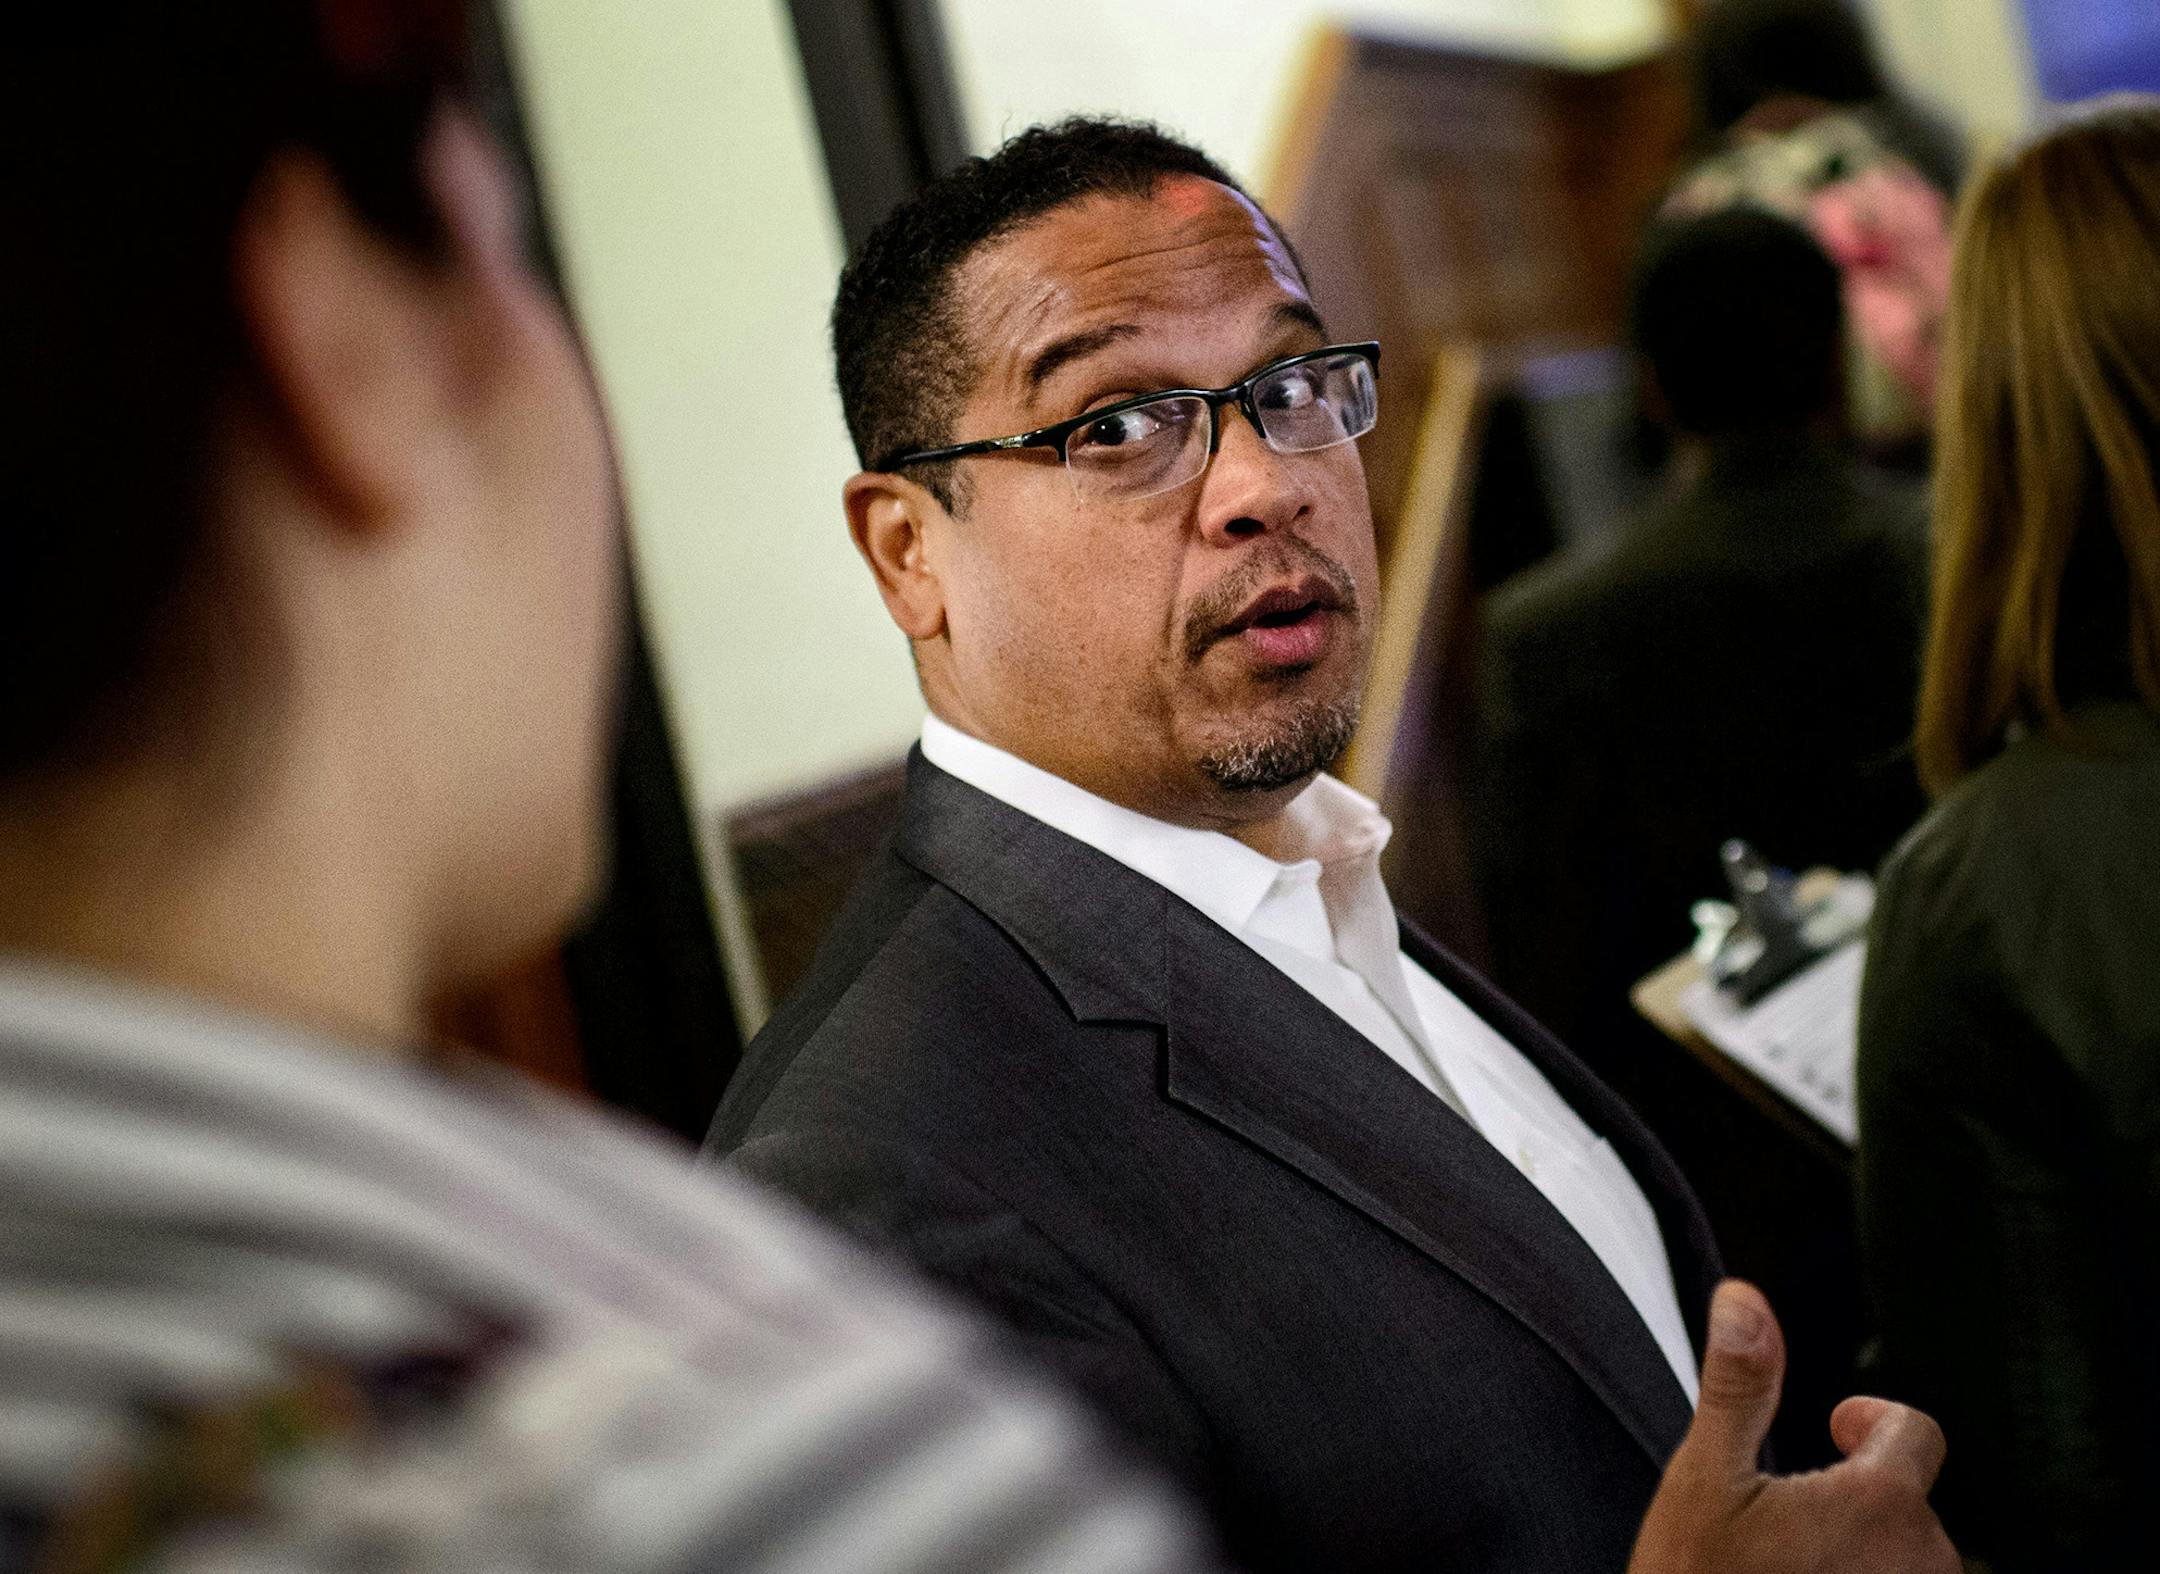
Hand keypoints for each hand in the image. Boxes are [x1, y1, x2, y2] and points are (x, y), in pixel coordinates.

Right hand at [1629, 1280, 1959, 1572]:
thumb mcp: (1704, 1480)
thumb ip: (1739, 1384)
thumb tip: (1743, 1298)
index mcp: (1880, 1504)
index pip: (1916, 1433)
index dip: (1870, 1421)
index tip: (1830, 1428)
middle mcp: (1924, 1563)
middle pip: (1909, 1501)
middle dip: (1856, 1496)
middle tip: (1783, 1517)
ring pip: (1909, 1559)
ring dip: (1863, 1552)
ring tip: (1789, 1567)